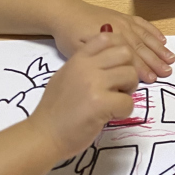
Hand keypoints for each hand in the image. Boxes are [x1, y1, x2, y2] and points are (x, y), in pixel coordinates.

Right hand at [28, 33, 137, 160]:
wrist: (43, 136)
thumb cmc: (54, 109)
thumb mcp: (66, 76)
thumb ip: (85, 64)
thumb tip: (109, 53)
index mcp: (78, 59)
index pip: (107, 38)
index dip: (119, 50)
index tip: (117, 66)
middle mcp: (86, 67)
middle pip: (125, 53)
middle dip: (128, 69)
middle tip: (120, 86)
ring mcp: (93, 84)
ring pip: (131, 75)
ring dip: (129, 90)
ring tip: (115, 101)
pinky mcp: (101, 104)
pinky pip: (128, 101)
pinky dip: (124, 110)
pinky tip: (111, 115)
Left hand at [51, 2, 174, 82]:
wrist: (66, 12)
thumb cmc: (70, 35)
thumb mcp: (78, 51)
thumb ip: (97, 60)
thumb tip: (113, 73)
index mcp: (111, 38)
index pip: (130, 56)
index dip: (142, 68)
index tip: (152, 79)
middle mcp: (121, 29)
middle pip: (141, 47)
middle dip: (156, 60)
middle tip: (168, 71)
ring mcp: (124, 21)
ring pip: (145, 36)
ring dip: (159, 48)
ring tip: (170, 58)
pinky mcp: (124, 17)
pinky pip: (143, 24)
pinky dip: (154, 32)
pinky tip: (162, 39)